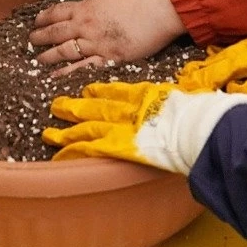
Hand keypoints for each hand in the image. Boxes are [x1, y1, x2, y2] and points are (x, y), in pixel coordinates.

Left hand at [29, 0, 185, 69]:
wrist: (161, 5)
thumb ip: (99, 6)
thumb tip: (94, 10)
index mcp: (88, 7)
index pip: (58, 12)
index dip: (45, 18)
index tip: (36, 22)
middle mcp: (86, 25)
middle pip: (56, 32)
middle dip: (40, 37)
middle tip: (30, 42)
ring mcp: (96, 43)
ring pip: (64, 51)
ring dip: (49, 56)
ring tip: (37, 61)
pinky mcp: (109, 58)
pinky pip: (83, 67)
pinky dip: (68, 72)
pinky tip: (56, 77)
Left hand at [43, 80, 246, 173]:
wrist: (197, 126)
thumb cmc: (198, 113)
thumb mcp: (186, 99)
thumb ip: (176, 99)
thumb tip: (186, 97)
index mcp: (144, 95)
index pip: (115, 92)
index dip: (97, 93)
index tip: (85, 92)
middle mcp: (128, 109)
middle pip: (95, 107)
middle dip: (74, 108)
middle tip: (55, 107)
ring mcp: (122, 126)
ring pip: (87, 126)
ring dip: (67, 130)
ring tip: (48, 133)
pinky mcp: (119, 145)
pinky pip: (92, 148)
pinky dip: (75, 150)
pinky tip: (61, 154)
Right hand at [174, 24, 246, 100]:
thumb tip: (236, 90)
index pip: (231, 65)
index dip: (210, 75)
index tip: (192, 85)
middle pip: (227, 56)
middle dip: (205, 68)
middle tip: (185, 79)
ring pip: (233, 51)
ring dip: (213, 62)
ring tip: (195, 72)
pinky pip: (242, 48)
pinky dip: (226, 55)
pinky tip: (218, 58)